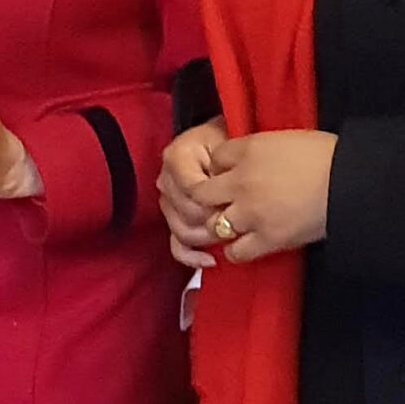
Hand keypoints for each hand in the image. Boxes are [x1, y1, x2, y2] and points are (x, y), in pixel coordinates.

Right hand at [157, 117, 228, 266]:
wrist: (227, 143)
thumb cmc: (233, 143)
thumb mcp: (232, 145)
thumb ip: (226, 167)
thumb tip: (226, 203)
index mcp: (176, 156)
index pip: (193, 190)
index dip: (214, 202)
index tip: (237, 202)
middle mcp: (166, 178)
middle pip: (186, 214)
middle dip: (213, 221)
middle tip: (238, 220)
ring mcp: (167, 200)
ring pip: (181, 231)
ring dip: (207, 237)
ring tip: (230, 234)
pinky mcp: (172, 219)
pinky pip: (175, 244)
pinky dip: (192, 256)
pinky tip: (210, 260)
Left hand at [195, 130, 336, 263]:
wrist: (350, 181)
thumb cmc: (324, 154)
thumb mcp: (283, 138)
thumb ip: (254, 148)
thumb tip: (237, 159)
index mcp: (249, 151)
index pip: (215, 158)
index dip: (219, 167)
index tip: (227, 172)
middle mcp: (243, 182)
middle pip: (202, 194)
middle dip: (208, 198)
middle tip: (221, 201)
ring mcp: (252, 213)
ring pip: (214, 225)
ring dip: (220, 224)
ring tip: (234, 224)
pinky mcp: (267, 239)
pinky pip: (235, 252)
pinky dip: (235, 250)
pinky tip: (243, 243)